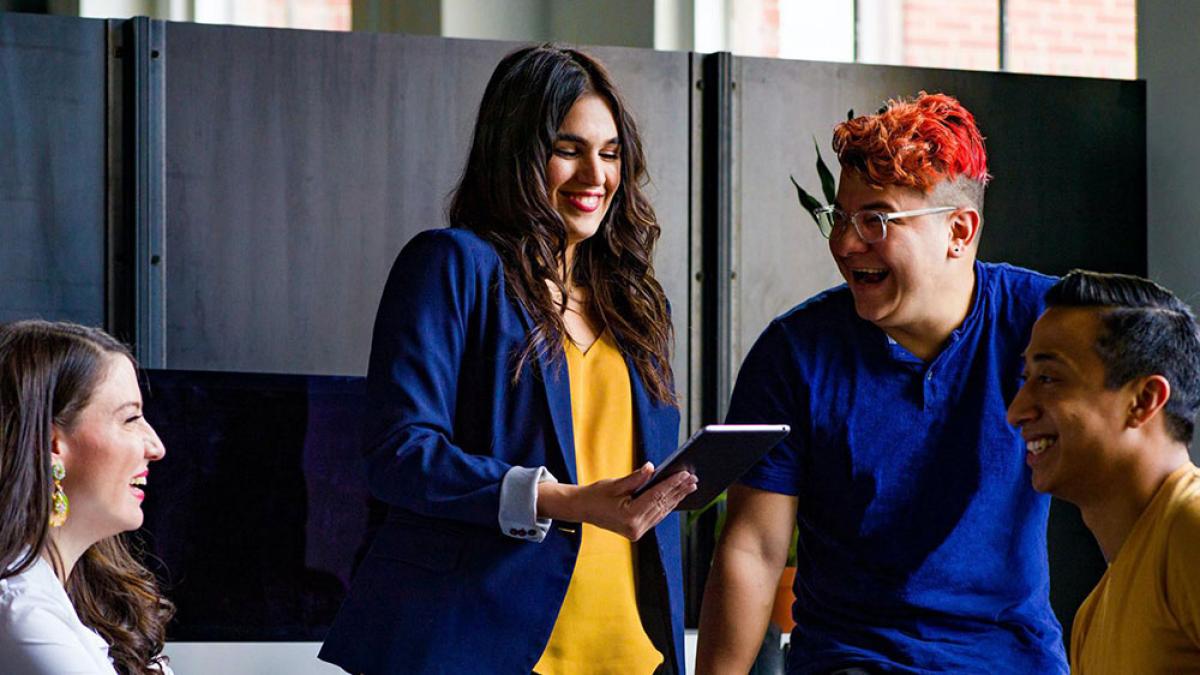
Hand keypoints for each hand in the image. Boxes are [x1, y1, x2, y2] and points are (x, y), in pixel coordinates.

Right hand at [538, 463, 697, 540]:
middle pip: (662, 505)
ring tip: (690, 486)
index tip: (685, 474)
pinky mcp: (638, 531)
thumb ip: (635, 478)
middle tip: (693, 478)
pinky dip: (667, 505)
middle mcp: (636, 528)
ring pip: (662, 512)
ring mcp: (638, 532)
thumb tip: (652, 468)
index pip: (656, 497)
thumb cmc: (595, 495)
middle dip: (679, 491)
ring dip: (676, 498)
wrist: (581, 510)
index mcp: (629, 517)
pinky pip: (657, 516)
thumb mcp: (614, 484)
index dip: (672, 484)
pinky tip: (676, 496)